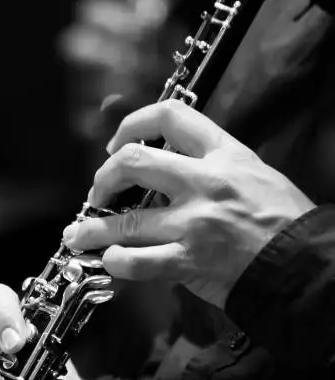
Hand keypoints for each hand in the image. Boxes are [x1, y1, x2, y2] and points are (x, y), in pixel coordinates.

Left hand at [62, 100, 314, 307]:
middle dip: (103, 178)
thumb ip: (209, 164)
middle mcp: (204, 183)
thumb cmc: (282, 219)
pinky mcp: (190, 261)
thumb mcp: (252, 172)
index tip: (116, 143)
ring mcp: (195, 223)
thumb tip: (166, 165)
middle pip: (133, 163)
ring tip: (76, 234)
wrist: (304, 263)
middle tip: (97, 193)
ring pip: (126, 221)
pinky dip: (117, 262)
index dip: (132, 123)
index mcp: (223, 154)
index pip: (170, 116)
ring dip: (92, 228)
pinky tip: (109, 260)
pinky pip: (139, 262)